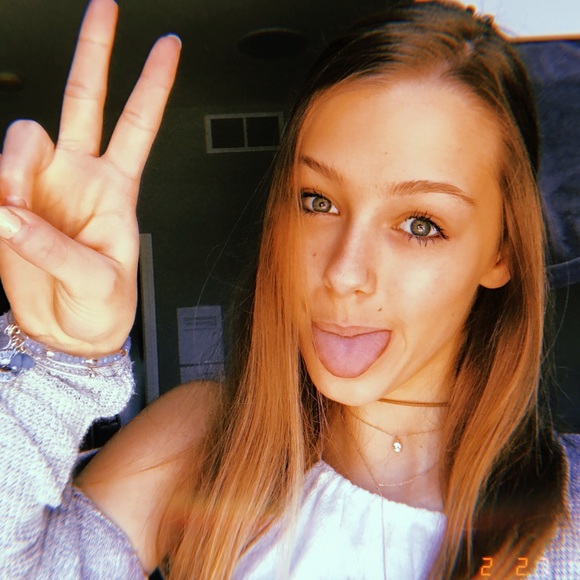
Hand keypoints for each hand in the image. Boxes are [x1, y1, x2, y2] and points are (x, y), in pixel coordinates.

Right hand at [0, 0, 179, 354]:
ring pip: (23, 136)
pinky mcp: (9, 205)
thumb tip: (9, 212)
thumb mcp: (99, 282)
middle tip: (104, 8)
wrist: (70, 334)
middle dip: (94, 53)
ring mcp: (43, 186)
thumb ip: (54, 248)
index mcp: (118, 189)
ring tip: (11, 206)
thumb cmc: (103, 307)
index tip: (169, 46)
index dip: (153, 85)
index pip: (138, 125)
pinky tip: (0, 210)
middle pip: (86, 100)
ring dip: (13, 163)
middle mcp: (81, 176)